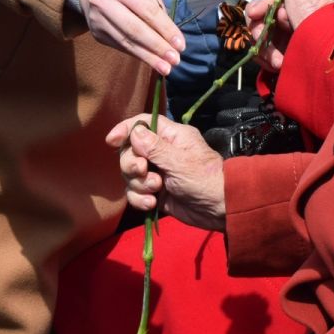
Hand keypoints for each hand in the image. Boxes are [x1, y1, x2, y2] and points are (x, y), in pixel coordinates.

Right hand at [80, 0, 183, 75]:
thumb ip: (157, 10)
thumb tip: (171, 39)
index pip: (148, 12)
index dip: (166, 29)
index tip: (180, 45)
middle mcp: (105, 3)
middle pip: (135, 29)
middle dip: (157, 47)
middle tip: (175, 60)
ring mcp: (98, 20)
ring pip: (126, 42)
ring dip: (148, 57)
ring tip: (165, 68)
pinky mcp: (96, 34)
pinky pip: (120, 47)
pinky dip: (138, 54)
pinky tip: (151, 61)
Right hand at [107, 113, 226, 230]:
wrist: (221, 209)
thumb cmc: (205, 179)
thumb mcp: (180, 161)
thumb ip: (155, 147)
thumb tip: (134, 132)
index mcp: (171, 136)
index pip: (142, 124)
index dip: (125, 130)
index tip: (111, 141)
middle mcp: (162, 153)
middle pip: (131, 151)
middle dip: (132, 164)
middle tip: (145, 172)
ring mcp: (158, 173)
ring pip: (131, 175)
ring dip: (138, 184)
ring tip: (156, 190)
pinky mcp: (156, 193)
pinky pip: (136, 193)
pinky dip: (139, 199)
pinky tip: (152, 204)